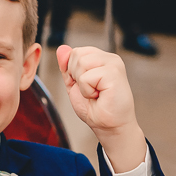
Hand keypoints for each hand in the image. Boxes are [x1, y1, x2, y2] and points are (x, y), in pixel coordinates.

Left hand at [56, 44, 146, 172]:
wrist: (110, 126)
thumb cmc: (97, 109)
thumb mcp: (75, 85)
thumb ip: (67, 68)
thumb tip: (61, 48)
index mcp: (101, 59)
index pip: (75, 52)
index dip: (71, 71)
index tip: (84, 86)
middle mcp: (109, 58)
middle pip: (76, 55)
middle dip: (75, 76)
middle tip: (90, 91)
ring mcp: (113, 64)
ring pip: (80, 63)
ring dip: (82, 84)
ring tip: (95, 93)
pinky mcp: (114, 73)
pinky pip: (86, 77)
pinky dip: (87, 91)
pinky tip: (99, 96)